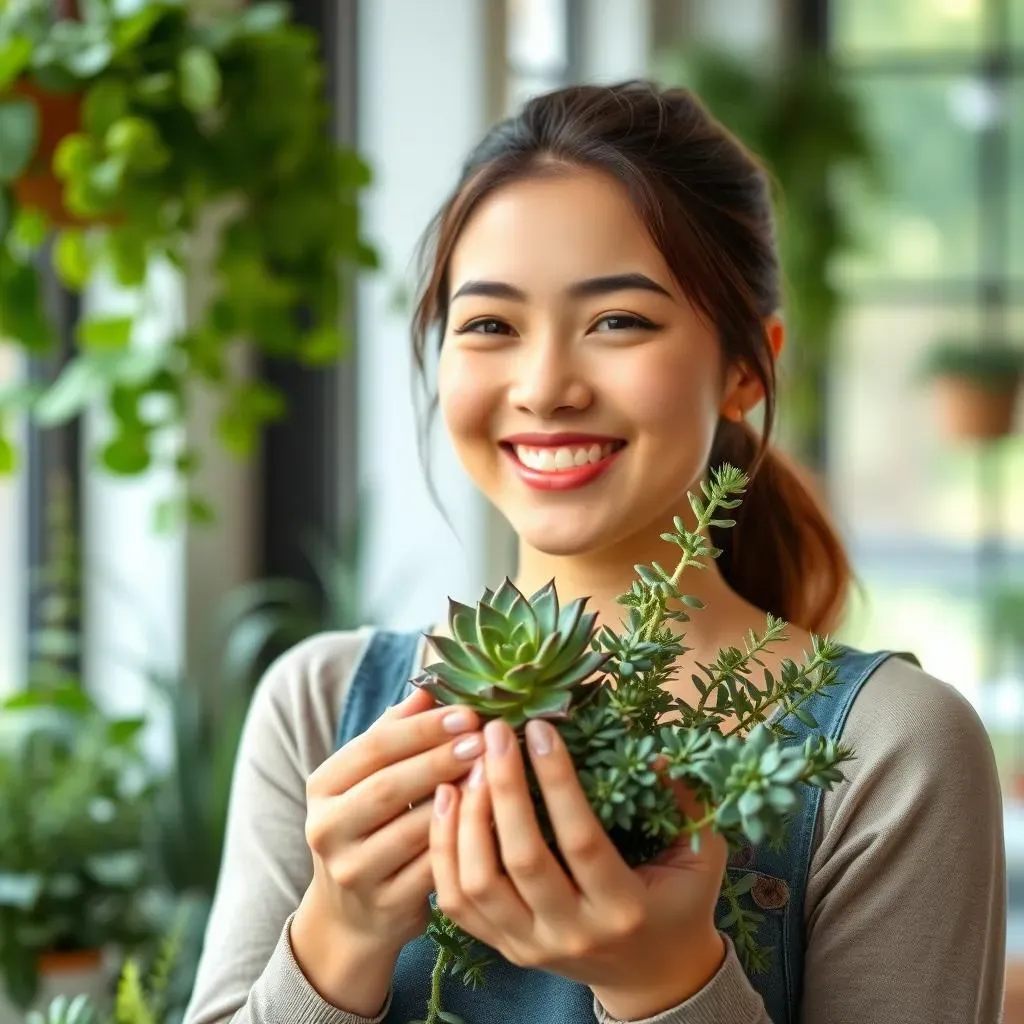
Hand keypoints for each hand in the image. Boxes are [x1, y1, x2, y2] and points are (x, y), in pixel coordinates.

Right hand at [291, 687, 482, 1014]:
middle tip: (485, 739)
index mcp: (323, 786)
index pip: (374, 747)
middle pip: (390, 787)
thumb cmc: (371, 824)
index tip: (467, 713)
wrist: (353, 913)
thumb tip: (428, 688)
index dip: (423, 729)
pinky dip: (464, 839)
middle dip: (442, 759)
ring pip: (414, 829)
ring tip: (496, 771)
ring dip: (460, 798)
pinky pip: (434, 868)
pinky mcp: (385, 905)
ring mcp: (355, 871)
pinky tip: (493, 817)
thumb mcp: (369, 777)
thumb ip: (395, 732)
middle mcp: (327, 829)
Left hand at [430, 718, 727, 1019]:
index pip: (581, 840)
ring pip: (478, 882)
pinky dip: (444, 848)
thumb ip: (688, 804)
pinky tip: (446, 800)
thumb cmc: (677, 903)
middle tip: (496, 732)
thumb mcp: (701, 855)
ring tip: (469, 764)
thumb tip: (656, 755)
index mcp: (624, 908)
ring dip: (466, 816)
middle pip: (522, 858)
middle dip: (504, 786)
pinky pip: (456, 902)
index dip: (557, 781)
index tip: (540, 728)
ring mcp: (529, 945)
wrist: (651, 976)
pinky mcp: (502, 947)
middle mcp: (572, 932)